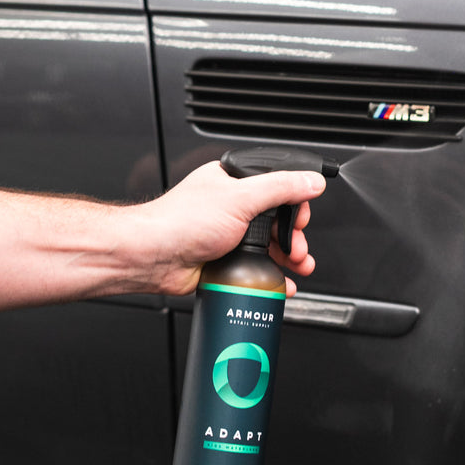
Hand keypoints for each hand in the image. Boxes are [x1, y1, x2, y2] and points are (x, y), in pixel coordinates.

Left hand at [128, 161, 326, 296]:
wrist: (152, 257)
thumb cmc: (181, 222)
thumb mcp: (240, 197)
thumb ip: (281, 187)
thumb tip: (311, 181)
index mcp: (232, 182)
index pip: (276, 189)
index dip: (294, 207)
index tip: (300, 221)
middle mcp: (230, 207)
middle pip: (276, 222)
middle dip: (294, 238)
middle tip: (298, 250)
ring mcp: (227, 236)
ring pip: (268, 248)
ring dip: (288, 259)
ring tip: (299, 267)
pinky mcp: (223, 262)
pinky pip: (255, 270)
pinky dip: (271, 278)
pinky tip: (281, 283)